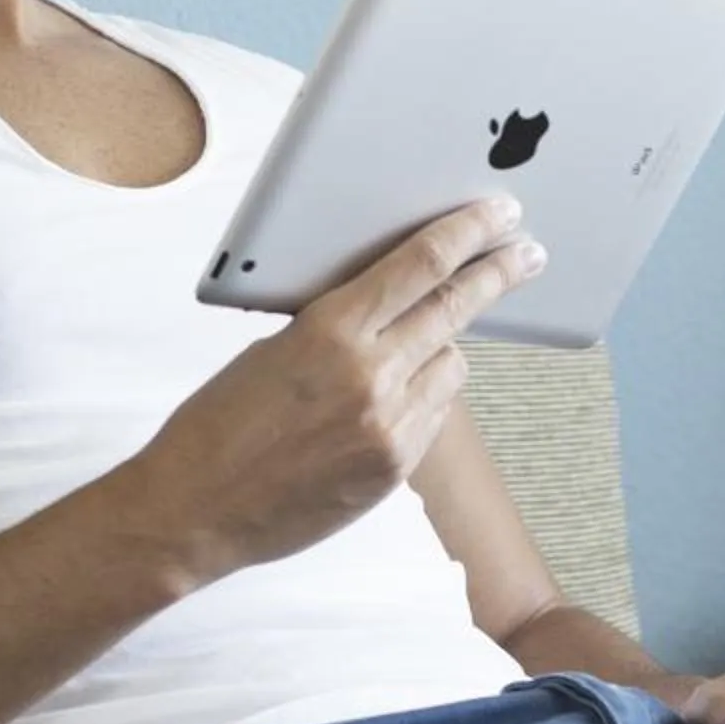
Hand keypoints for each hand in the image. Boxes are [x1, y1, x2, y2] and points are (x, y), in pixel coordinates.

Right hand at [132, 195, 546, 581]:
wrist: (195, 509)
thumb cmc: (218, 424)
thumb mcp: (273, 349)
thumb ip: (337, 326)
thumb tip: (388, 305)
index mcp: (330, 330)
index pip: (421, 264)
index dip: (470, 232)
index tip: (500, 215)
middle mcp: (370, 374)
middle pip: (455, 308)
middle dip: (498, 274)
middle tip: (529, 253)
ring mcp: (389, 426)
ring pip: (451, 366)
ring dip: (440, 350)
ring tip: (406, 356)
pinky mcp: (395, 468)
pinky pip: (432, 415)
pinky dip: (421, 400)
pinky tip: (383, 406)